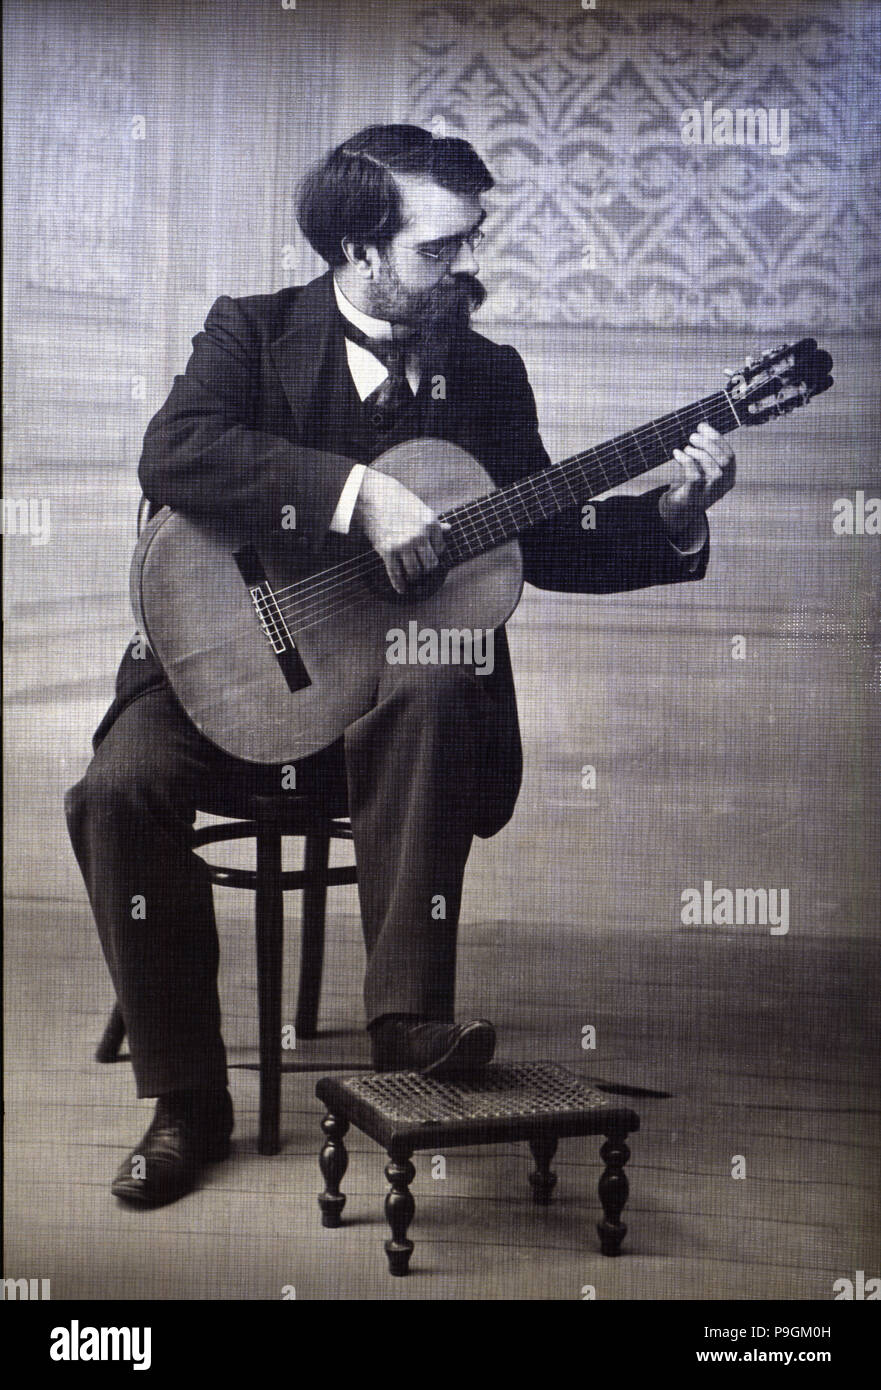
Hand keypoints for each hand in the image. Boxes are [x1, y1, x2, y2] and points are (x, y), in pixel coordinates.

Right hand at [353, 468, 449, 594]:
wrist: (372, 494)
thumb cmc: (397, 499)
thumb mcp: (420, 508)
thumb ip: (434, 522)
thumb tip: (449, 529)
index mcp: (430, 524)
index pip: (440, 549)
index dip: (435, 553)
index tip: (429, 554)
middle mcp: (419, 536)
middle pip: (430, 564)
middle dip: (427, 568)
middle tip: (422, 567)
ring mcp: (403, 544)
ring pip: (415, 571)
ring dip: (414, 576)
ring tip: (412, 575)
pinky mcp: (387, 550)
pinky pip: (395, 573)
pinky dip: (399, 584)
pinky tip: (402, 590)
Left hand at [658, 421, 735, 547]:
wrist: (674, 511)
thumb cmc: (687, 485)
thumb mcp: (698, 468)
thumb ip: (703, 452)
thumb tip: (701, 429)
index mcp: (727, 479)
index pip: (730, 456)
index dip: (717, 438)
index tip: (703, 426)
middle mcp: (721, 488)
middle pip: (725, 462)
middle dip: (709, 444)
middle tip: (693, 436)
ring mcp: (709, 496)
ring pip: (715, 471)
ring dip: (699, 453)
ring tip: (686, 447)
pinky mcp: (693, 500)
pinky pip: (695, 478)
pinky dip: (686, 461)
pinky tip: (677, 453)